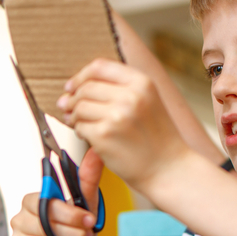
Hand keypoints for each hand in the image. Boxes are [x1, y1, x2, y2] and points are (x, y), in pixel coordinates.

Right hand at [9, 149, 103, 235]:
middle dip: (71, 233)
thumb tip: (97, 152)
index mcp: (32, 202)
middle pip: (43, 226)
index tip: (89, 220)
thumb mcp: (86, 206)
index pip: (43, 204)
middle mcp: (19, 220)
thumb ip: (88, 180)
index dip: (68, 214)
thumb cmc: (78, 233)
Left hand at [57, 59, 191, 194]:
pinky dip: (79, 131)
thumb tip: (72, 88)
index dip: (80, 75)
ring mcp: (116, 116)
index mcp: (142, 83)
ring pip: (79, 107)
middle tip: (67, 108)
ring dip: (74, 116)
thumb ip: (120, 88)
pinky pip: (80, 127)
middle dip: (72, 98)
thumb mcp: (148, 101)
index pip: (100, 67)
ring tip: (78, 122)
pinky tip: (87, 136)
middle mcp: (130, 96)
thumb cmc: (156, 138)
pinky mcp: (104, 136)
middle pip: (86, 88)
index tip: (71, 86)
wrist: (168, 169)